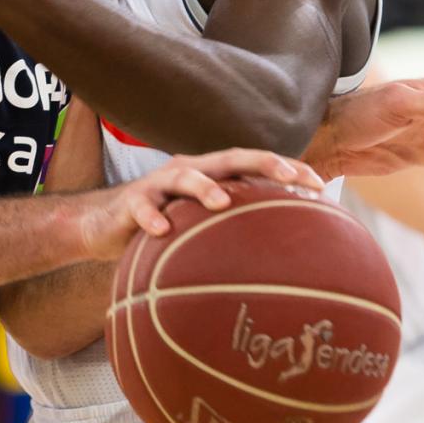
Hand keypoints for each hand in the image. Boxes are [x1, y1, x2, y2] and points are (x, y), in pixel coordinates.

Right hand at [76, 149, 323, 259]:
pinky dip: (152, 217)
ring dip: (205, 186)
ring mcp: (159, 185)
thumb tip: (285, 263)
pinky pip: (142, 208)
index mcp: (211, 175)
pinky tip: (162, 230)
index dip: (287, 169)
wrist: (102, 226)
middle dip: (261, 163)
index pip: (255, 165)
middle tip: (288, 175)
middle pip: (229, 159)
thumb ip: (234, 231)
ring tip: (223, 202)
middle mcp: (189, 171)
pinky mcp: (131, 202)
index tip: (321, 185)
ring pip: (185, 177)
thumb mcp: (201, 227)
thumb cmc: (164, 228)